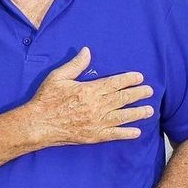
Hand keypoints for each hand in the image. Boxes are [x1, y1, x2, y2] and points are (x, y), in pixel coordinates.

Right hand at [26, 47, 153, 145]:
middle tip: (149, 91)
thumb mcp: (58, 77)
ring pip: (122, 117)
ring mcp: (96, 123)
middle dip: (138, 94)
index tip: (139, 77)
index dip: (128, 80)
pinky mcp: (93, 136)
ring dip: (138, 113)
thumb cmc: (46, 99)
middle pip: (122, 99)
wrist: (38, 124)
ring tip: (149, 110)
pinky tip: (136, 132)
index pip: (114, 83)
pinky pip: (114, 134)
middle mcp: (96, 107)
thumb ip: (75, 65)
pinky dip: (126, 133)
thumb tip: (87, 51)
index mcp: (89, 91)